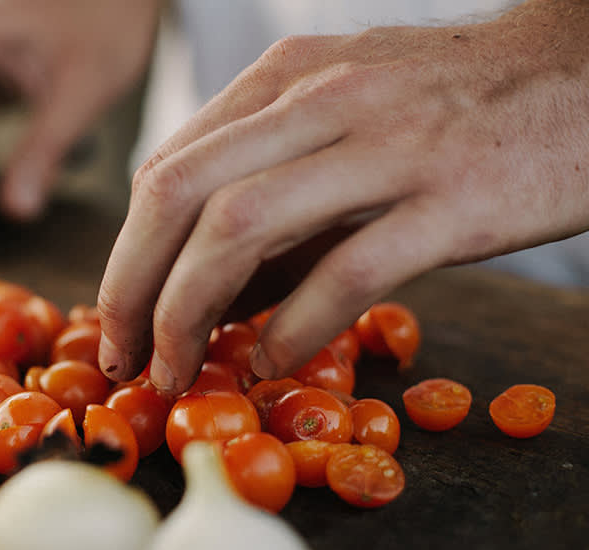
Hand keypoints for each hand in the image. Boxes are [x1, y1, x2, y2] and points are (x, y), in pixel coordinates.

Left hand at [96, 0, 588, 393]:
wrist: (587, 72)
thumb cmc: (455, 108)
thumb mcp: (344, 119)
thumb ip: (272, 189)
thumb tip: (207, 293)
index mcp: (285, 79)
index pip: (167, 169)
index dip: (125, 254)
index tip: (117, 319)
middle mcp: (320, 100)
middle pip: (178, 194)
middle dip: (131, 287)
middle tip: (124, 357)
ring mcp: (385, 146)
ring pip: (240, 226)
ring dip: (188, 312)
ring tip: (178, 369)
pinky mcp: (450, 201)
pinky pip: (346, 271)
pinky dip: (293, 327)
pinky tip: (272, 361)